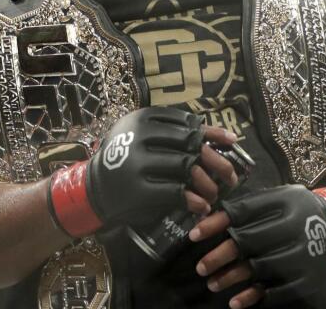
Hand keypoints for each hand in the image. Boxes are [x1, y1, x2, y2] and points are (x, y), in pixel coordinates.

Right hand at [48, 106, 237, 236]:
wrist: (92, 188)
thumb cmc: (126, 160)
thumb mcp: (144, 137)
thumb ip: (176, 133)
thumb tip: (226, 136)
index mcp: (143, 119)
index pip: (188, 123)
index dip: (214, 133)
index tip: (233, 142)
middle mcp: (140, 136)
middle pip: (192, 145)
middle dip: (217, 162)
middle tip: (231, 176)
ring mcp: (137, 163)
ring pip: (187, 169)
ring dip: (208, 185)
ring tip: (216, 194)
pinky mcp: (137, 189)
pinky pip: (175, 193)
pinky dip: (194, 201)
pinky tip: (202, 207)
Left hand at [190, 184, 325, 307]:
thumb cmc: (294, 209)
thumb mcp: (276, 197)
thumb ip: (248, 206)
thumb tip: (208, 220)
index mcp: (285, 201)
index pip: (244, 211)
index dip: (216, 223)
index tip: (194, 235)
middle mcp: (296, 225)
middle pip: (250, 241)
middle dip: (220, 255)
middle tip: (200, 267)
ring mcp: (305, 253)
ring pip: (260, 268)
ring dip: (232, 278)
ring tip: (213, 283)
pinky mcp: (310, 276)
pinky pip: (277, 291)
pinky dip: (254, 297)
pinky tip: (236, 301)